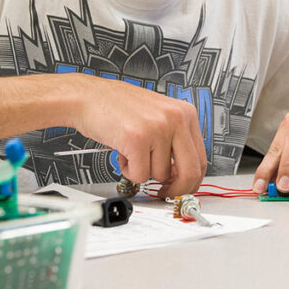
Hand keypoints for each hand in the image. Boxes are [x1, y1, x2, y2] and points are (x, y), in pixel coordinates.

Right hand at [75, 75, 206, 196]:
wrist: (88, 97)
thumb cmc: (117, 107)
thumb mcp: (157, 116)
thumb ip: (173, 140)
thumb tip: (182, 173)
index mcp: (185, 113)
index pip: (201, 158)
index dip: (191, 180)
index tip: (181, 187)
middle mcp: (175, 118)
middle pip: (190, 171)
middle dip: (176, 189)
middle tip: (164, 192)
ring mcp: (157, 128)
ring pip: (160, 175)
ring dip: (142, 171)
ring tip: (131, 152)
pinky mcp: (137, 139)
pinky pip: (139, 175)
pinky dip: (128, 170)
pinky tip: (122, 152)